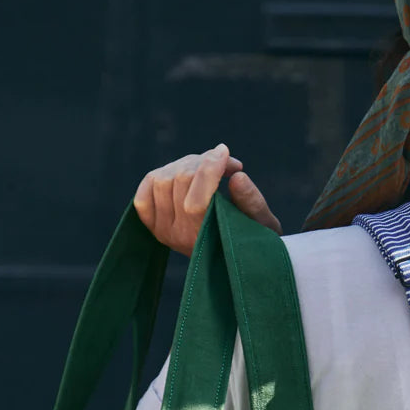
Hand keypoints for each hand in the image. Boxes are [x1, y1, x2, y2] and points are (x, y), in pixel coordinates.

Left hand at [133, 144, 281, 254]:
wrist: (234, 256)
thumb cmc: (254, 236)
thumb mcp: (264, 224)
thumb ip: (253, 202)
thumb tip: (237, 176)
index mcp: (207, 242)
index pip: (197, 201)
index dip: (210, 168)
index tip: (226, 153)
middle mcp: (180, 238)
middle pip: (180, 181)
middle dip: (203, 162)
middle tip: (223, 161)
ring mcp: (163, 231)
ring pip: (162, 179)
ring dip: (186, 164)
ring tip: (207, 168)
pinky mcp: (153, 224)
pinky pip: (145, 190)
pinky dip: (160, 175)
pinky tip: (181, 175)